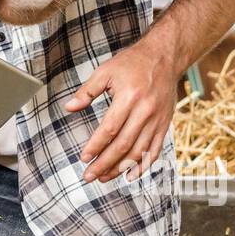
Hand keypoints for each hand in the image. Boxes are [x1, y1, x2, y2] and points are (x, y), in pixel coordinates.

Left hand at [63, 39, 179, 183]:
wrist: (164, 57)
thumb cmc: (133, 63)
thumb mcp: (105, 71)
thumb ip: (87, 91)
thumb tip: (69, 107)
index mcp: (129, 97)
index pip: (110, 129)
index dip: (96, 146)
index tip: (84, 158)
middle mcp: (145, 111)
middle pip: (123, 145)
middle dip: (105, 163)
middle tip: (90, 176)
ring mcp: (157, 120)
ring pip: (139, 152)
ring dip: (121, 168)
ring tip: (105, 177)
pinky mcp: (164, 124)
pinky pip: (154, 150)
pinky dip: (143, 166)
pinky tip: (130, 175)